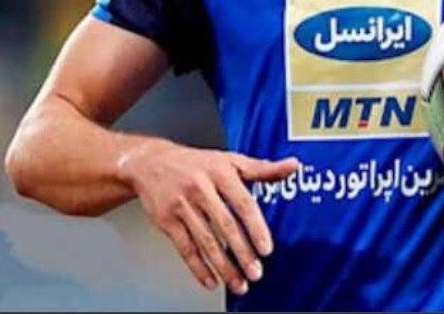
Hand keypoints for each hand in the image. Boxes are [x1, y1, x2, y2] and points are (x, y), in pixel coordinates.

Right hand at [119, 139, 299, 293]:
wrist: (150, 162)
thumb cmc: (195, 163)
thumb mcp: (229, 159)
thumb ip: (262, 168)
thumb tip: (292, 165)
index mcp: (220, 171)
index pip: (243, 203)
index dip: (256, 227)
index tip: (266, 248)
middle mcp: (201, 187)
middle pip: (225, 225)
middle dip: (242, 253)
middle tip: (255, 272)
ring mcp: (182, 205)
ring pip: (205, 241)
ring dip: (223, 266)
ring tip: (238, 283)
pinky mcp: (166, 220)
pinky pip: (184, 248)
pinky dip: (198, 268)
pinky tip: (210, 280)